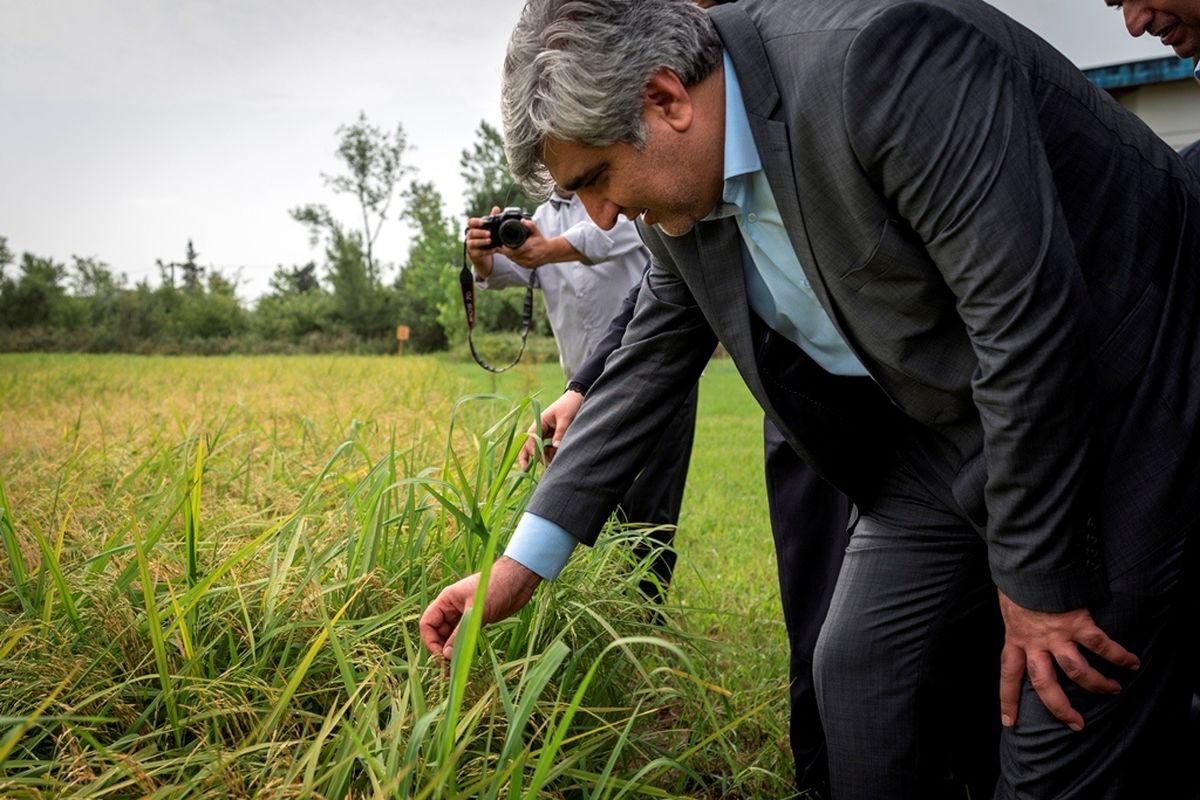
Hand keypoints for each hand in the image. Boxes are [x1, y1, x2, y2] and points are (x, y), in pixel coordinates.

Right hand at [419, 556, 541, 660]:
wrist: (518, 580)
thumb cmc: (495, 587)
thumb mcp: (475, 611)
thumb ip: (460, 633)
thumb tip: (446, 656)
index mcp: (446, 600)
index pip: (428, 623)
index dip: (430, 640)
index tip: (440, 656)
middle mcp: (452, 608)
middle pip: (438, 632)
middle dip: (440, 649)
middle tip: (447, 669)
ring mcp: (464, 615)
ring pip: (450, 636)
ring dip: (451, 651)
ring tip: (454, 670)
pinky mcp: (476, 621)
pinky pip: (464, 636)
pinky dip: (462, 647)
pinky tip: (465, 659)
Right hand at [465, 206, 501, 277]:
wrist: (481, 254)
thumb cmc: (484, 238)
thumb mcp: (488, 228)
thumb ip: (491, 218)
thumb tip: (496, 208)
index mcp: (473, 228)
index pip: (470, 223)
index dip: (476, 222)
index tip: (483, 222)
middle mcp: (470, 236)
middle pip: (471, 233)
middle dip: (480, 233)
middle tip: (489, 233)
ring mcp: (470, 246)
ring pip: (472, 243)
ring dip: (481, 241)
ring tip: (490, 241)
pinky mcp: (474, 254)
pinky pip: (478, 253)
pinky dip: (486, 251)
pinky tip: (494, 250)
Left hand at [500, 221, 551, 268]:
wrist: (550, 252)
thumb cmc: (542, 242)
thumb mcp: (536, 231)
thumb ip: (529, 225)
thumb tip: (522, 221)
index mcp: (528, 248)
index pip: (512, 251)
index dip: (505, 249)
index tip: (501, 245)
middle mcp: (528, 257)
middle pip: (511, 256)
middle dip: (505, 252)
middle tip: (502, 247)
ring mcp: (527, 263)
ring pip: (513, 260)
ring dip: (509, 255)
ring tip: (506, 250)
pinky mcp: (527, 266)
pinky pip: (517, 263)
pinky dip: (514, 259)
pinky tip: (513, 255)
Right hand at [519, 389, 584, 468]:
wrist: (578, 398)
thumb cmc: (569, 405)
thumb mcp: (565, 418)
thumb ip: (560, 432)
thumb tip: (555, 447)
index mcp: (539, 422)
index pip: (531, 439)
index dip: (532, 451)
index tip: (537, 461)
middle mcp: (540, 429)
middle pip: (530, 446)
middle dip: (534, 457)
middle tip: (538, 468)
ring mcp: (546, 434)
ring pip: (541, 450)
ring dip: (546, 458)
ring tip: (555, 465)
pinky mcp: (553, 437)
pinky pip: (549, 449)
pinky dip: (552, 455)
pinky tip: (557, 460)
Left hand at [997, 589, 1138, 730]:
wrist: (1028, 564)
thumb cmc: (1018, 582)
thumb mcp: (1009, 605)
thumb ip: (1017, 620)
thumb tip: (1020, 621)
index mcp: (1015, 638)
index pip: (1008, 674)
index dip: (1007, 699)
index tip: (1008, 722)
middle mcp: (1035, 643)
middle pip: (1045, 684)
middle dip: (1060, 708)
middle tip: (1076, 723)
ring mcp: (1056, 635)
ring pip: (1077, 671)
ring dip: (1097, 684)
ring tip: (1113, 690)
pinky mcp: (1077, 623)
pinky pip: (1100, 645)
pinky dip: (1118, 655)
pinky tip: (1131, 662)